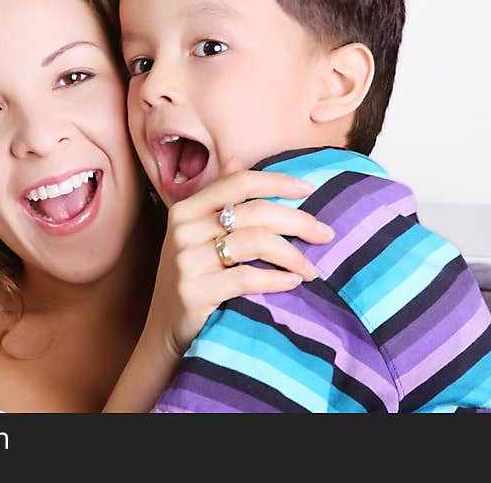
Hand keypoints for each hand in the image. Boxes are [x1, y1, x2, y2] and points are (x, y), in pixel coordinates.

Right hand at [144, 157, 332, 359]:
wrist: (165, 330)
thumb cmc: (191, 278)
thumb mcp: (196, 234)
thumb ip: (217, 197)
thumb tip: (236, 159)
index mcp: (185, 209)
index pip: (239, 183)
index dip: (277, 182)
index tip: (310, 188)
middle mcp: (183, 230)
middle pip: (254, 212)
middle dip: (297, 221)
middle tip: (325, 234)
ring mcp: (186, 261)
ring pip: (254, 243)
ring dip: (292, 254)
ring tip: (311, 268)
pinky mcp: (194, 292)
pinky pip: (246, 278)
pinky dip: (276, 279)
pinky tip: (293, 282)